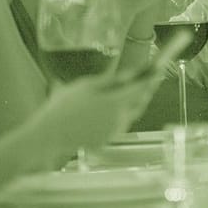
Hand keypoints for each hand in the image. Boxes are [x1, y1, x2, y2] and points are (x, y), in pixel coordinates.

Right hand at [31, 66, 162, 162]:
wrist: (49, 135)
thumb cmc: (65, 106)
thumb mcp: (87, 86)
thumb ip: (111, 80)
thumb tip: (132, 74)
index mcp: (115, 102)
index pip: (141, 88)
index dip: (152, 77)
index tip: (159, 69)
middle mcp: (120, 118)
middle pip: (140, 101)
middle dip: (146, 89)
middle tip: (150, 78)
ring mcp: (115, 131)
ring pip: (132, 113)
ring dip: (135, 101)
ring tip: (137, 89)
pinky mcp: (108, 139)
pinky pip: (121, 123)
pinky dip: (123, 113)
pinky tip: (118, 105)